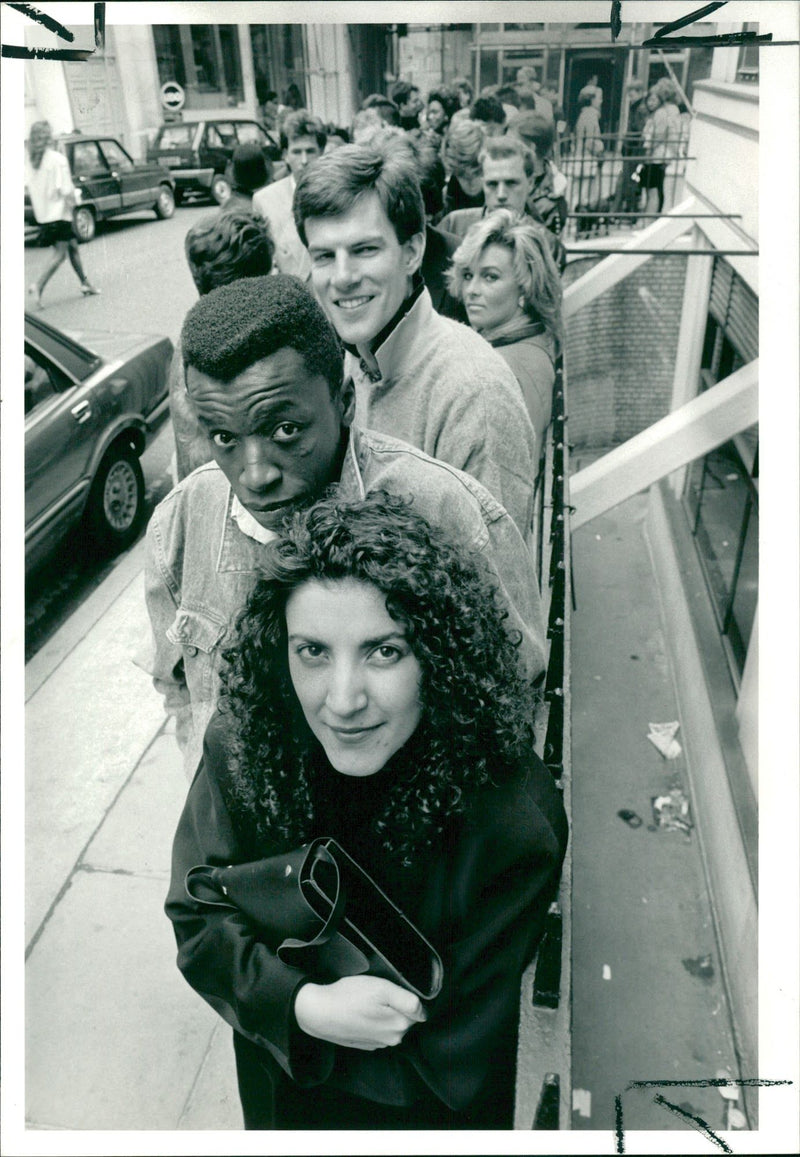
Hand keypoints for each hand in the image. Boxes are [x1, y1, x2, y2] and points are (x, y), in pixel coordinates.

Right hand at [294, 975, 426, 1050]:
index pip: (418, 1009)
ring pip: (392, 1022)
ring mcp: (379, 1043)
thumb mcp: (381, 988)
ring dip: (385, 1012)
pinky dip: (374, 1020)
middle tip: (377, 993)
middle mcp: (392, 1039)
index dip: (406, 996)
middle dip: (396, 1004)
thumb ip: (407, 1000)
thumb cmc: (348, 997)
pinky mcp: (367, 1043)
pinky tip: (361, 1012)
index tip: (391, 989)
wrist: (319, 1013)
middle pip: (405, 1016)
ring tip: (367, 1002)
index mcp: (399, 1025)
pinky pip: (379, 1028)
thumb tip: (422, 1010)